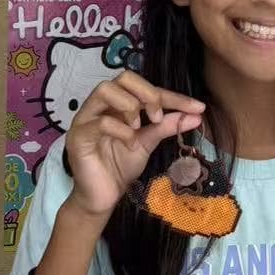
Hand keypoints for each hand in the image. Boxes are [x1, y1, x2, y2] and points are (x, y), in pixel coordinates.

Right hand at [64, 72, 204, 220]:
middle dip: (147, 93)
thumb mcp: (148, 143)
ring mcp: (86, 119)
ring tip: (139, 127)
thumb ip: (166, 126)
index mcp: (117, 104)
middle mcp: (100, 106)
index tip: (197, 107)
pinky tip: (129, 142)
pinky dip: (120, 129)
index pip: (145, 88)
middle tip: (158, 116)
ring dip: (130, 106)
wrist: (102, 196)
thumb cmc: (120, 166)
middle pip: (123, 77)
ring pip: (105, 90)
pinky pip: (99, 122)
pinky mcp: (77, 137)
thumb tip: (196, 115)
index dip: (172, 96)